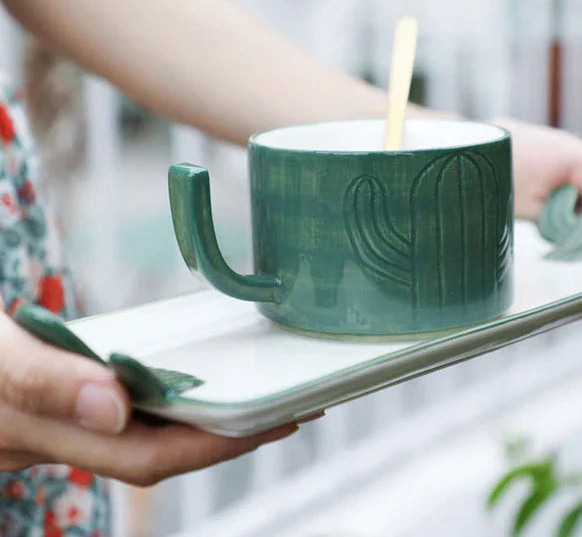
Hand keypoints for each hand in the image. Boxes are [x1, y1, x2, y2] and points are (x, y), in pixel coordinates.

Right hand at [0, 314, 299, 484]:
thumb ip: (44, 382)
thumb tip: (117, 405)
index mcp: (42, 436)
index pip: (150, 453)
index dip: (217, 444)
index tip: (279, 421)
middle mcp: (57, 441)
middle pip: (157, 449)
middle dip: (226, 437)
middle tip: (292, 405)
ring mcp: (56, 425)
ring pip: (142, 432)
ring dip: (200, 417)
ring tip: (255, 393)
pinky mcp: (54, 405)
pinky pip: (122, 407)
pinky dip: (163, 396)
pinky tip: (186, 377)